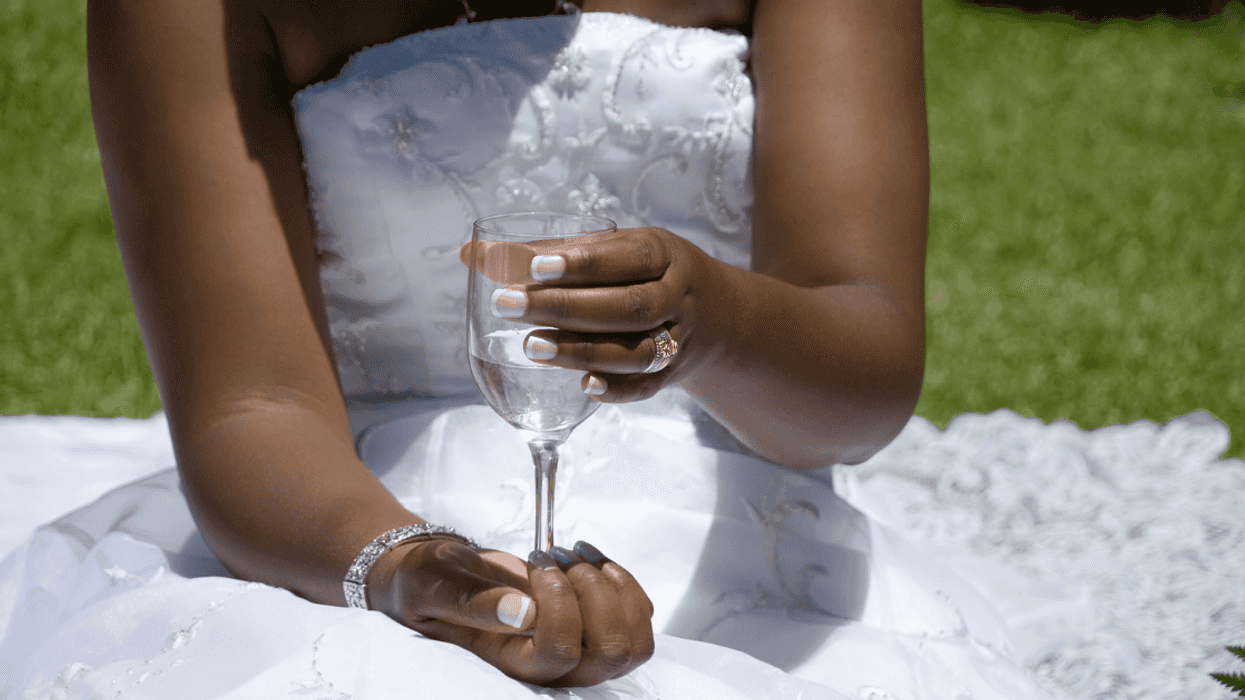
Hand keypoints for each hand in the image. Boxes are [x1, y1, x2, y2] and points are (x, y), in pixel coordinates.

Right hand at [377, 538, 654, 686]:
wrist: (445, 576)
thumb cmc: (433, 583)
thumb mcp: (437, 586)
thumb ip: (473, 602)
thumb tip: (522, 613)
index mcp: (513, 663)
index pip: (560, 654)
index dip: (560, 606)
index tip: (537, 565)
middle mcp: (554, 666)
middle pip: (611, 653)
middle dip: (597, 594)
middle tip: (561, 558)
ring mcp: (581, 648)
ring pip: (634, 640)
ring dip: (615, 587)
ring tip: (577, 556)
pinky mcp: (597, 624)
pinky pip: (638, 614)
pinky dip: (623, 579)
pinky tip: (588, 557)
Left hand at [460, 227, 738, 402]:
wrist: (716, 314)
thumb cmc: (644, 272)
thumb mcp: (613, 251)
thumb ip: (549, 253)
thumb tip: (472, 254)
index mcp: (662, 255)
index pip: (624, 258)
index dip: (582, 264)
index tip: (535, 268)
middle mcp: (676, 297)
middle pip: (628, 307)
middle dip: (565, 308)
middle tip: (507, 306)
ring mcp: (677, 339)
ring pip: (636, 351)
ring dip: (582, 351)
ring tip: (530, 347)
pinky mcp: (670, 374)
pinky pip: (646, 387)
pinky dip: (616, 389)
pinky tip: (583, 386)